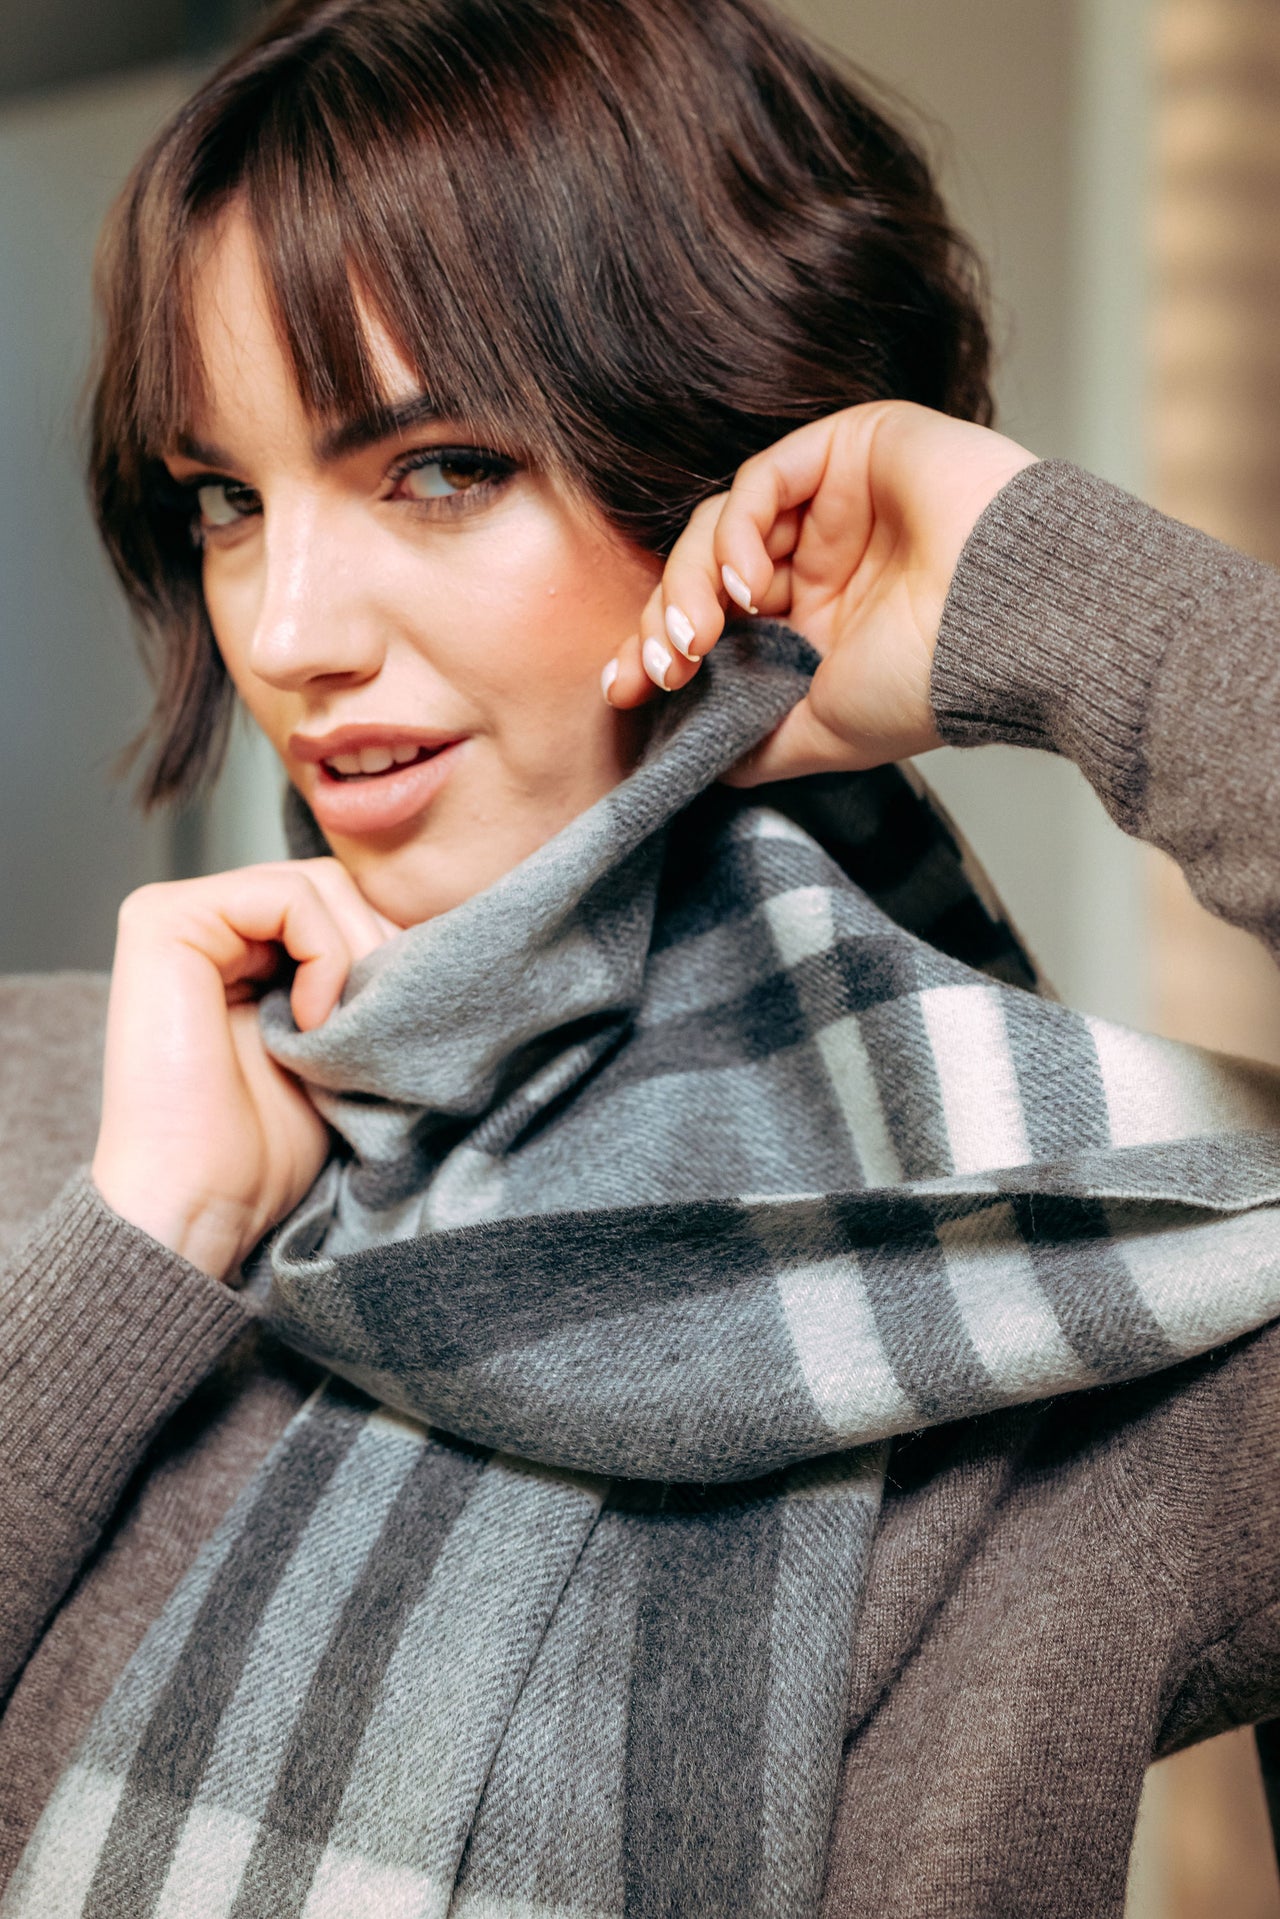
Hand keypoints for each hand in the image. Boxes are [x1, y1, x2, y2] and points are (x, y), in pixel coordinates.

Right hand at [91, 859, 396, 1280]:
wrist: (201, 1202)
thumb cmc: (262, 1147)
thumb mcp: (333, 1046)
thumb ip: (354, 981)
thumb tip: (429, 938)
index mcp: (233, 945)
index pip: (339, 902)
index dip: (383, 951)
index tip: (393, 1021)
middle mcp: (201, 919)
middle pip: (333, 886)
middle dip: (374, 950)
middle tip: (372, 1029)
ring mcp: (176, 913)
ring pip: (317, 885)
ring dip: (354, 957)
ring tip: (339, 1034)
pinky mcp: (164, 920)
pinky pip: (288, 896)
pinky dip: (324, 956)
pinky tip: (310, 1024)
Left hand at [603, 401, 1036, 780]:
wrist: (1015, 630)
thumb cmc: (935, 684)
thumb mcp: (824, 733)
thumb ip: (757, 740)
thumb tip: (696, 758)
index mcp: (819, 623)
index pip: (713, 623)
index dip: (657, 651)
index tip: (623, 693)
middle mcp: (822, 561)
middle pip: (703, 572)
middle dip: (667, 622)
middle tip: (663, 667)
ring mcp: (834, 504)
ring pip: (719, 525)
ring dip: (693, 582)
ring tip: (704, 635)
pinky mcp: (849, 450)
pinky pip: (758, 480)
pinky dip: (735, 533)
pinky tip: (748, 584)